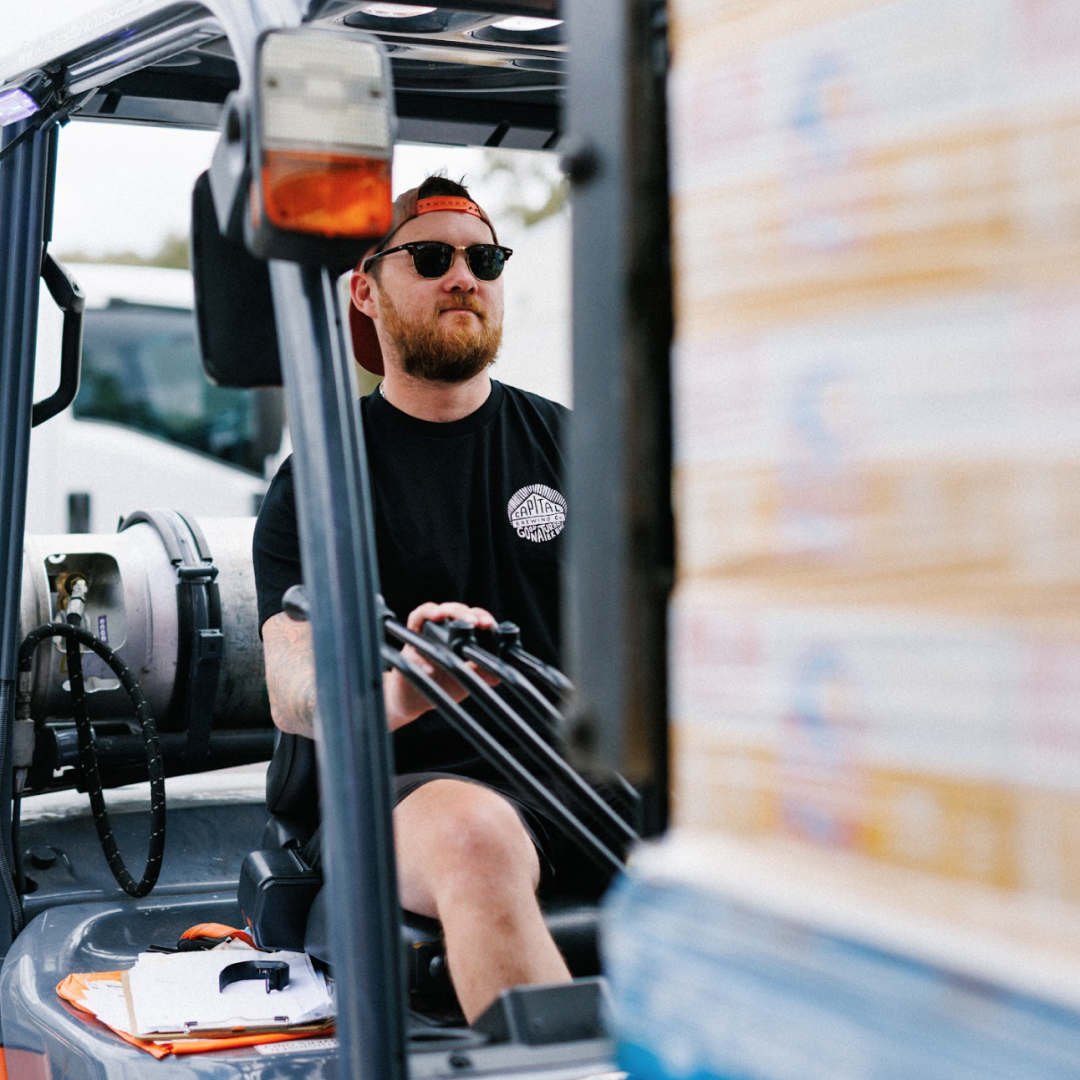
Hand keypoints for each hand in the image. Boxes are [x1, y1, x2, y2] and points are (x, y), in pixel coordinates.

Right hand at [384, 601, 500, 729]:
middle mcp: (445, 630)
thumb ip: (483, 673)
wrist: (413, 700)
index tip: (489, 625)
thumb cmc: (442, 686)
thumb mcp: (466, 681)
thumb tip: (501, 669)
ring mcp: (427, 631)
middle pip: (456, 610)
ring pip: (436, 609)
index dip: (483, 618)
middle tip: (476, 622)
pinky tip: (434, 621)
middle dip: (466, 611)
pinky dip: (424, 619)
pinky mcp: (411, 636)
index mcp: (461, 637)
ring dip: (446, 610)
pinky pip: (416, 619)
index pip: (474, 619)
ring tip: (452, 617)